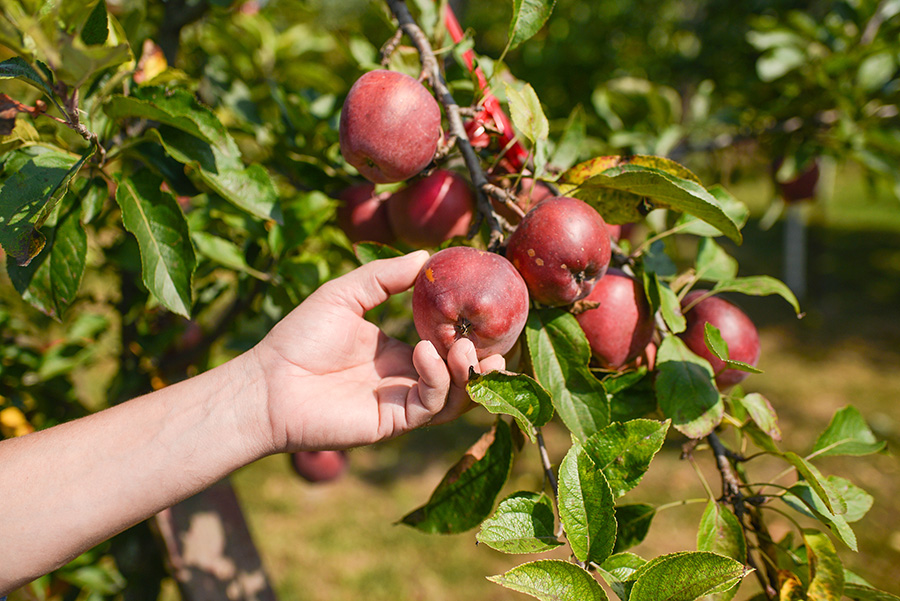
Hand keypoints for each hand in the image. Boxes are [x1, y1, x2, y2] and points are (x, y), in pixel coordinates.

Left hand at [250, 250, 504, 451]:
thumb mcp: (346, 293)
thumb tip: (426, 255)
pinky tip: (425, 352)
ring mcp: (401, 401)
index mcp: (399, 350)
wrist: (268, 382)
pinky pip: (430, 405)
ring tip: (461, 345)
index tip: (486, 307)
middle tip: (494, 338)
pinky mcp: (393, 421)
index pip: (447, 342)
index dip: (469, 329)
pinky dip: (437, 379)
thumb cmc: (300, 337)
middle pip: (460, 372)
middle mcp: (406, 377)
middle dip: (482, 357)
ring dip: (466, 370)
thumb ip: (385, 276)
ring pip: (454, 394)